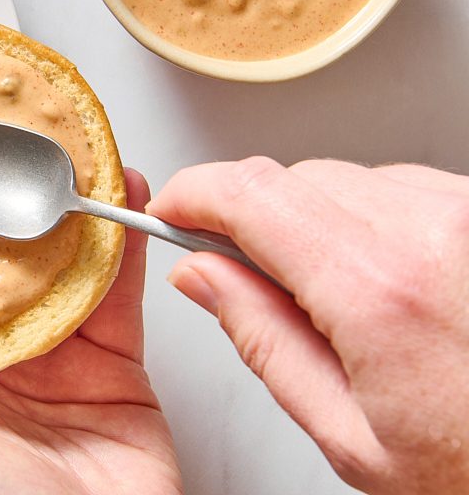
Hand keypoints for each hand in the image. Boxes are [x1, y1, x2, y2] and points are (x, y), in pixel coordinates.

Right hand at [149, 158, 468, 494]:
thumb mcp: (350, 434)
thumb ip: (260, 340)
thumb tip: (199, 275)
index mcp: (376, 290)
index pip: (248, 193)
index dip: (193, 194)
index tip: (173, 210)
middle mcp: (429, 231)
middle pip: (291, 178)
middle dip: (252, 217)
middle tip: (250, 276)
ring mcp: (468, 211)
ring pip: (344, 178)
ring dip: (316, 221)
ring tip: (344, 298)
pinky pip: (400, 188)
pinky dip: (372, 222)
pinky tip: (393, 283)